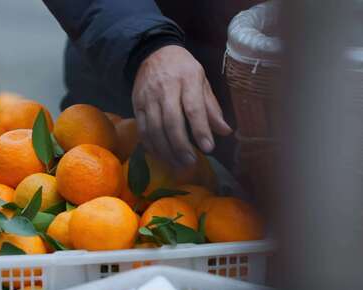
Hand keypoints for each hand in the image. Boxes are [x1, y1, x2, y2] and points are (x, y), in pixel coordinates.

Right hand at [132, 45, 231, 165]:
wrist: (152, 52)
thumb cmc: (183, 69)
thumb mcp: (202, 81)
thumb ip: (212, 107)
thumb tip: (225, 131)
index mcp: (187, 79)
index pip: (193, 108)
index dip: (201, 130)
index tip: (209, 148)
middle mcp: (166, 88)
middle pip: (171, 122)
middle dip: (181, 145)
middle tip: (191, 162)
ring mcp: (148, 97)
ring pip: (154, 129)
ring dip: (166, 150)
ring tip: (178, 164)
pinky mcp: (136, 104)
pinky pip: (142, 129)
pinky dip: (151, 146)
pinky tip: (161, 156)